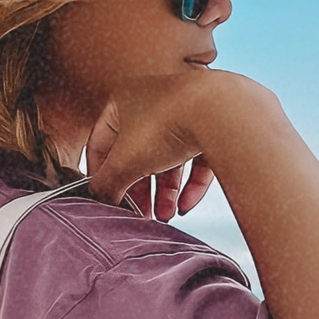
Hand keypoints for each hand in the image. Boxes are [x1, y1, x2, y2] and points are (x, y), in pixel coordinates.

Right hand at [84, 73, 221, 219]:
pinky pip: (196, 160)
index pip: (101, 143)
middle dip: (140, 190)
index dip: (99, 174)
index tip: (105, 199)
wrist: (218, 111)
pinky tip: (185, 206)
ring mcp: (184, 112)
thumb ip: (108, 182)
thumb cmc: (165, 125)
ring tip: (165, 217)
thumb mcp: (125, 161)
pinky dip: (191, 184)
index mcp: (123, 101)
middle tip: (139, 215)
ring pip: (168, 159)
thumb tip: (100, 198)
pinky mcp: (211, 126)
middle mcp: (153, 102)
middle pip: (138, 155)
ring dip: (165, 193)